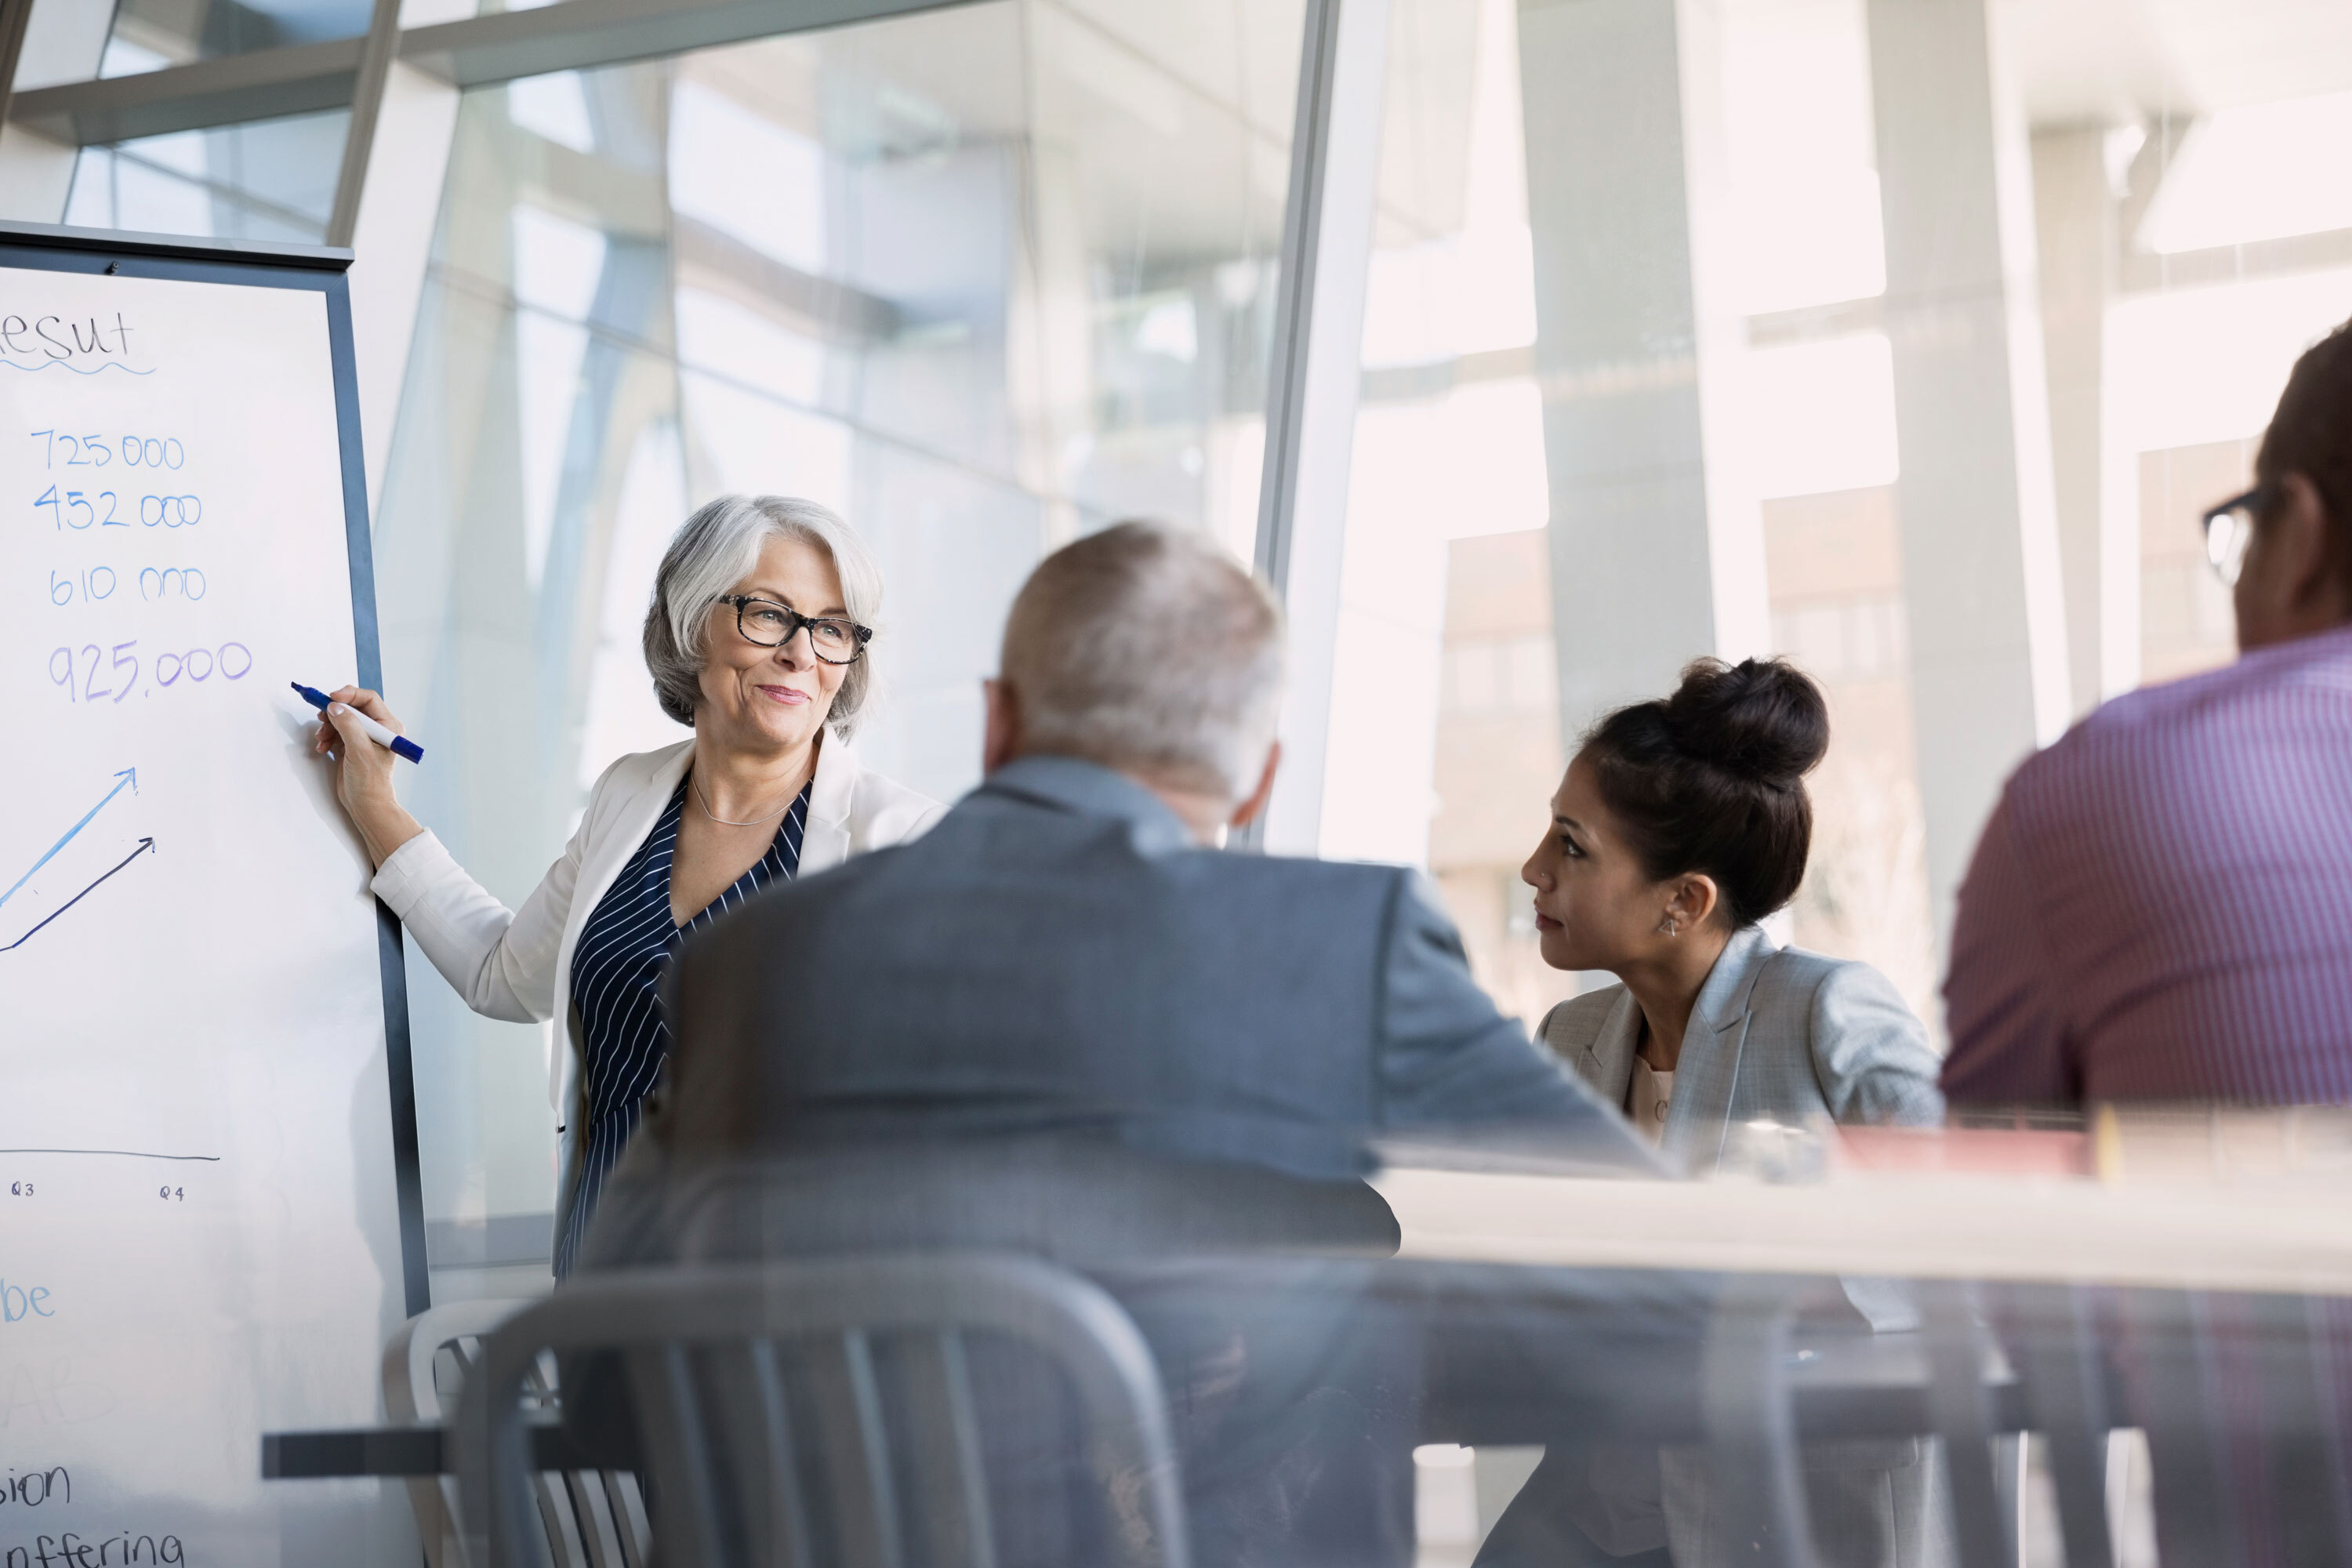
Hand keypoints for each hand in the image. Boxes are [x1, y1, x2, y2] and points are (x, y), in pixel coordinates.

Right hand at [312, 685, 422, 866]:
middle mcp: (377, 729)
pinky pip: (335, 731)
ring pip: (341, 719)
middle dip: (334, 712)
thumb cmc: (370, 782)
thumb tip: (335, 707)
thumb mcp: (359, 751)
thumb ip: (348, 725)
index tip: (331, 698)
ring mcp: (362, 737)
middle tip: (321, 718)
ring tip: (322, 739)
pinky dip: (326, 736)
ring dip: (328, 726)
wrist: (365, 805)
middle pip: (352, 707)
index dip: (348, 695)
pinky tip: (322, 747)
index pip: (368, 699)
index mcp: (388, 726)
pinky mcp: (350, 745)